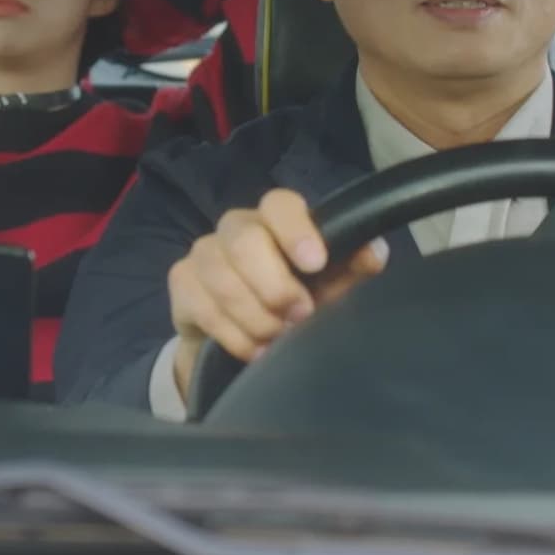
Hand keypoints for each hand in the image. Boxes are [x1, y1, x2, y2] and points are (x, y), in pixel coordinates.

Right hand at [168, 187, 389, 395]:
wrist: (245, 340)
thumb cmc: (294, 303)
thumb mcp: (328, 288)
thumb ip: (351, 269)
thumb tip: (373, 253)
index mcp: (276, 222)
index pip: (279, 204)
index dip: (295, 230)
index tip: (315, 263)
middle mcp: (236, 228)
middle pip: (244, 239)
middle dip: (274, 284)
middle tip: (300, 315)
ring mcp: (204, 253)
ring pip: (220, 276)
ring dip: (255, 316)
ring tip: (277, 340)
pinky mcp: (181, 282)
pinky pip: (202, 306)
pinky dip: (233, 334)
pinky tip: (254, 350)